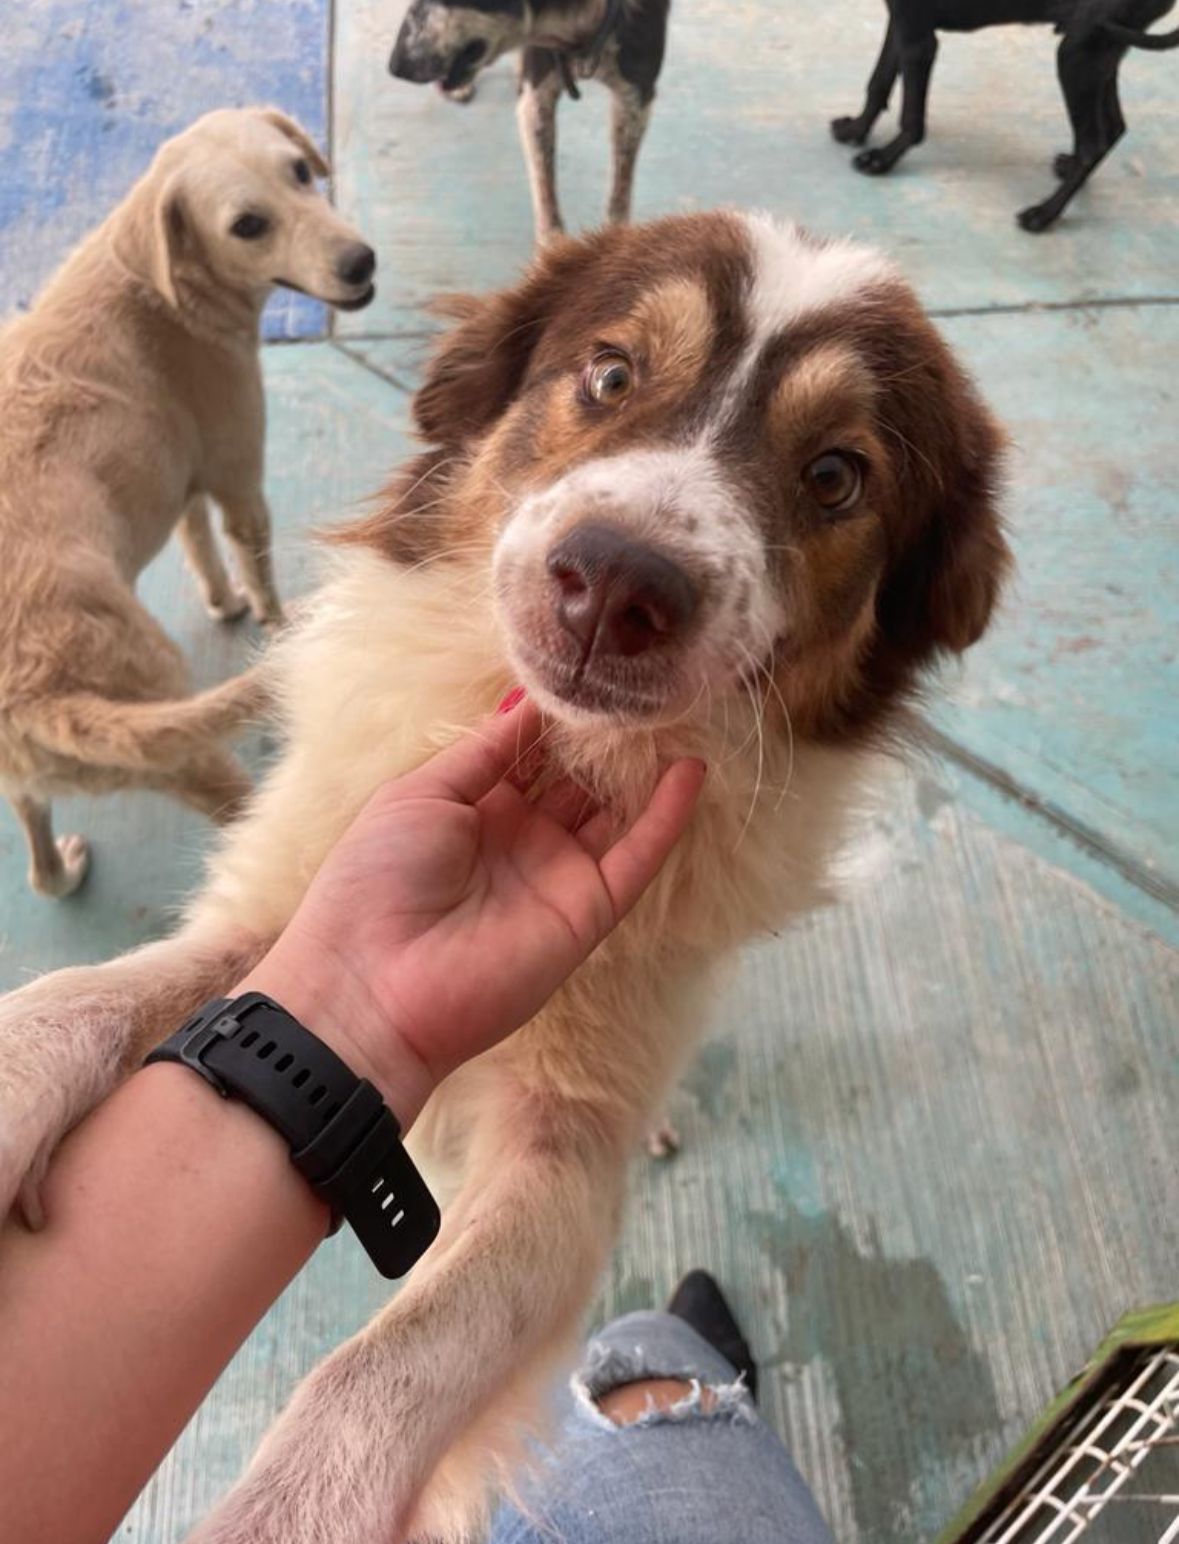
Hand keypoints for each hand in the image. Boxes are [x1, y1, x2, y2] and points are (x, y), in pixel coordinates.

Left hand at [238, 695, 704, 1124]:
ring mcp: (557, 874)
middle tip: (639, 682)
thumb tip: (528, 701)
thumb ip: (484, 750)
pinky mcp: (588, 911)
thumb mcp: (422, 794)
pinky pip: (636, 856)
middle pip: (577, 778)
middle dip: (604, 735)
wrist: (370, 987)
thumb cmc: (376, 879)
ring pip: (614, 811)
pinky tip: (691, 771)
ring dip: (642, 766)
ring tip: (674, 709)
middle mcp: (521, 839)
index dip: (556, 715)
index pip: (529, 751)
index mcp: (473, 809)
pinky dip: (666, 816)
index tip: (586, 667)